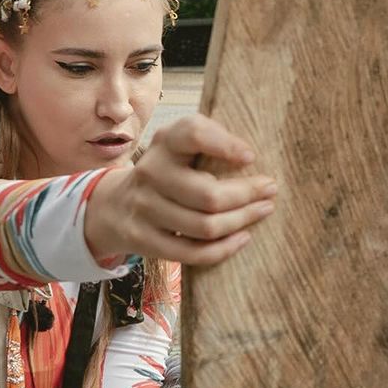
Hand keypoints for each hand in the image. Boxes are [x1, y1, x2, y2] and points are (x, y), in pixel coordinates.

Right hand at [85, 114, 276, 267]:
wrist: (116, 204)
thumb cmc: (169, 168)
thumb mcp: (180, 143)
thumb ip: (210, 137)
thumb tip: (248, 157)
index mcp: (165, 142)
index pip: (193, 134)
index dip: (226, 145)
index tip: (251, 157)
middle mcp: (150, 172)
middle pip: (208, 195)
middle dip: (248, 194)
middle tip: (271, 189)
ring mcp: (144, 208)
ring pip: (205, 227)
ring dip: (242, 220)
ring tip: (263, 209)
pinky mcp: (144, 240)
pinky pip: (192, 253)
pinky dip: (225, 248)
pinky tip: (243, 237)